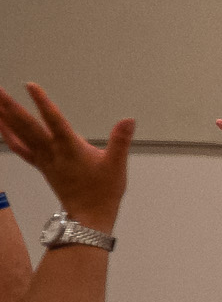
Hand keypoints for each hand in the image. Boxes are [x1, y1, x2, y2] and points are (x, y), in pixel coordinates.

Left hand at [0, 84, 133, 228]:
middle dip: (10, 106)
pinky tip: (1, 125)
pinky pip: (18, 147)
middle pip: (27, 125)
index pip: (54, 120)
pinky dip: (7, 135)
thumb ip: (121, 140)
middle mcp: (51, 151)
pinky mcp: (40, 165)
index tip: (30, 85)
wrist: (88, 216)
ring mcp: (43, 158)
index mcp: (70, 148)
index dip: (42, 102)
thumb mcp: (117, 165)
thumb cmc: (103, 191)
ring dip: (5, 117)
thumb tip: (129, 120)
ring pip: (19, 134)